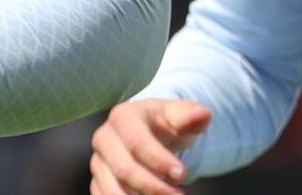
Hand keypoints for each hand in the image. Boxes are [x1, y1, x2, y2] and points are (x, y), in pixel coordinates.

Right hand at [90, 98, 210, 194]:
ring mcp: (98, 162)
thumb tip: (203, 114)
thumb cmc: (166, 124)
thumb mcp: (179, 116)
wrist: (150, 133)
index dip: (159, 160)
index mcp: (122, 116)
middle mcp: (104, 138)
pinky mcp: (98, 181)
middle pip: (123, 168)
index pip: (137, 141)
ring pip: (112, 188)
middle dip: (152, 186)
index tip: (183, 175)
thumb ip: (190, 116)